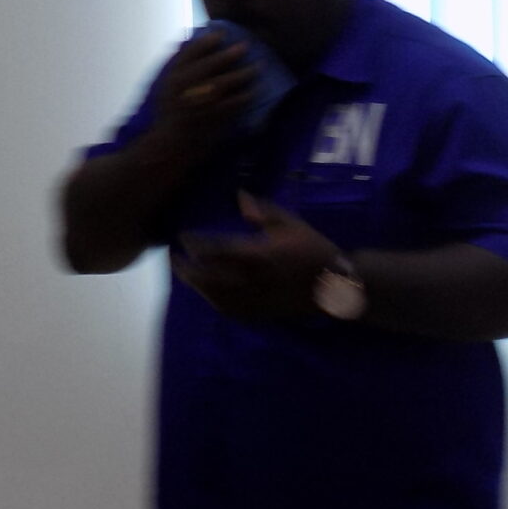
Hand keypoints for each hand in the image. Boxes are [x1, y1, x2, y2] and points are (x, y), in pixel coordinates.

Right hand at [154, 30, 256, 155]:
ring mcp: (203, 104)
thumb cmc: (169, 110)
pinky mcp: (217, 118)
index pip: (189, 54)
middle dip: (229, 54)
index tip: (221, 32)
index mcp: (174, 79)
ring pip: (227, 83)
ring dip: (245, 73)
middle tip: (245, 45)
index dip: (206, 41)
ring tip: (258, 66)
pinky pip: (236, 104)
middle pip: (210, 66)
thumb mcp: (166, 84)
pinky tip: (256, 89)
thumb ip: (178, 63)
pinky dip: (247, 95)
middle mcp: (188, 89)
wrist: (173, 142)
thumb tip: (191, 38)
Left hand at [174, 193, 341, 320]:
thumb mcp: (290, 223)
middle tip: (174, 258)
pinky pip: (228, 309)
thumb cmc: (313, 249)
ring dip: (195, 285)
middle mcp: (249, 279)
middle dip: (185, 268)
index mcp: (256, 255)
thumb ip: (262, 211)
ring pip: (213, 295)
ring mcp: (252, 299)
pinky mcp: (258, 312)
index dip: (194, 244)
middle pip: (206, 277)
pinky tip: (207, 293)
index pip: (214, 250)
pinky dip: (212, 300)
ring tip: (186, 274)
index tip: (182, 236)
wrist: (333, 285)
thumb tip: (239, 196)